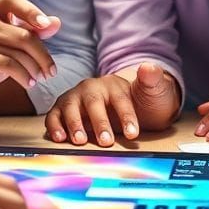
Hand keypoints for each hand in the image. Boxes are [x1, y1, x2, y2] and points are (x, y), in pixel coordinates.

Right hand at [0, 0, 60, 105]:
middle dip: (43, 55)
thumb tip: (56, 23)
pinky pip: (9, 65)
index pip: (14, 1)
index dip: (32, 11)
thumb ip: (31, 32)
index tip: (46, 25)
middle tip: (51, 71)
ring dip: (35, 69)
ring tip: (39, 78)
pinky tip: (27, 83)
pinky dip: (23, 76)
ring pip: (19, 53)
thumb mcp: (10, 45)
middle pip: (24, 35)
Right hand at [44, 63, 180, 145]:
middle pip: (94, 103)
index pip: (120, 99)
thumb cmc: (141, 101)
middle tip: (106, 141)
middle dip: (99, 123)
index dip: (126, 116)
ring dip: (74, 124)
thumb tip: (148, 67)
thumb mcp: (154, 91)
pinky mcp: (63, 110)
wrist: (131, 104)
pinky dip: (55, 126)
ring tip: (80, 140)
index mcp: (114, 84)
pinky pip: (54, 116)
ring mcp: (75, 98)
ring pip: (71, 108)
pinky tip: (59, 138)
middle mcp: (91, 89)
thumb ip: (153, 80)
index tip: (133, 133)